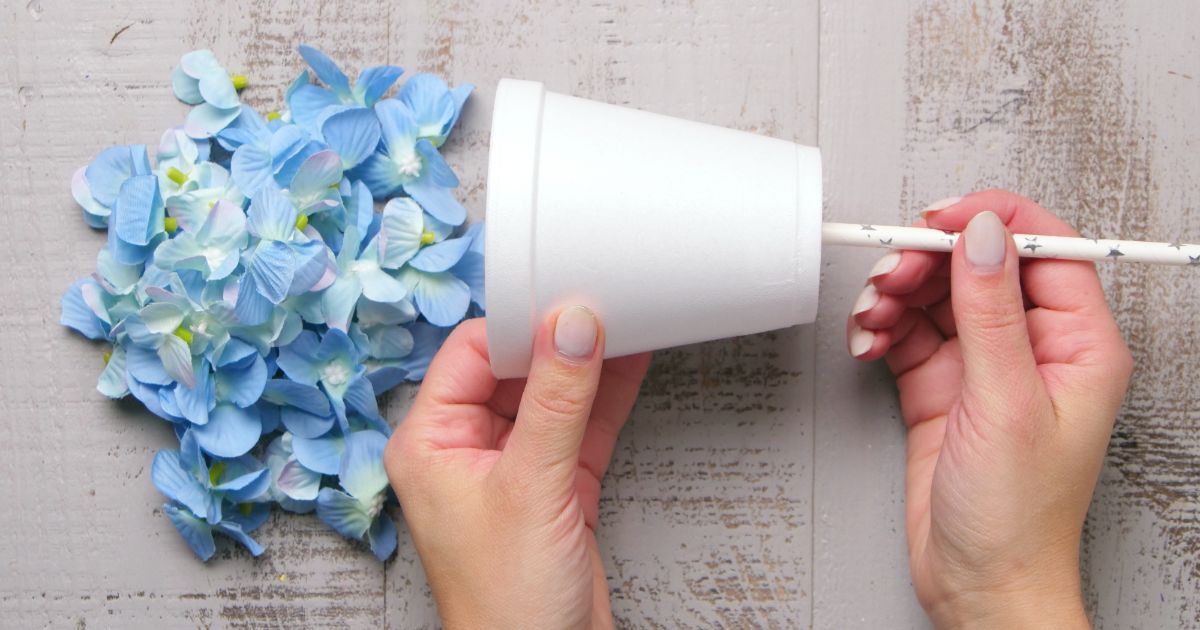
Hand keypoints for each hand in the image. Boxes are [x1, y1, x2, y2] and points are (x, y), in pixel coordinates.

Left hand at [385, 308, 650, 628]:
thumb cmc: (505, 604)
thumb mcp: (531, 488)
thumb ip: (556, 402)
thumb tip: (571, 329)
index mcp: (430, 443)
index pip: (471, 354)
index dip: (518, 325)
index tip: (565, 301)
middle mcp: (466, 450)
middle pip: (514, 370)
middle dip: (558, 340)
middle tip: (603, 306)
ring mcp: (513, 468)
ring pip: (553, 396)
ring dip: (588, 365)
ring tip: (626, 323)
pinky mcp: (554, 487)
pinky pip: (581, 426)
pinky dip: (607, 398)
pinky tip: (630, 365)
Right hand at [846, 190, 1131, 628]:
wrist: (977, 583)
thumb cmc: (1017, 516)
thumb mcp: (1006, 403)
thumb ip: (990, 312)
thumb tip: (983, 236)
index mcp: (1078, 345)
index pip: (1044, 250)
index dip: (992, 223)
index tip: (942, 220)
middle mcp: (1032, 349)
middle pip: (977, 267)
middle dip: (928, 262)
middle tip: (892, 275)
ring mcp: (983, 367)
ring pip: (936, 296)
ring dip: (896, 295)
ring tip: (873, 314)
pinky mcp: (941, 387)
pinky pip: (907, 333)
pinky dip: (881, 329)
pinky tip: (869, 342)